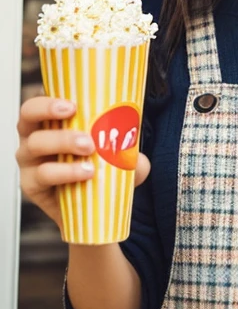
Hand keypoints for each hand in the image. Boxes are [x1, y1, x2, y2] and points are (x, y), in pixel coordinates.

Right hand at [16, 97, 150, 230]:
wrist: (93, 209)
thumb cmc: (100, 171)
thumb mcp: (117, 157)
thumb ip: (128, 153)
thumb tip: (138, 159)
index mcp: (49, 121)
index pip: (39, 101)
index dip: (48, 98)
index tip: (73, 104)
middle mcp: (34, 137)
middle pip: (28, 115)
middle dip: (51, 112)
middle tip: (80, 119)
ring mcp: (30, 161)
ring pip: (35, 144)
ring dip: (64, 142)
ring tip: (90, 150)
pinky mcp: (31, 185)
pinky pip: (42, 175)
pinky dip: (65, 172)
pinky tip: (84, 173)